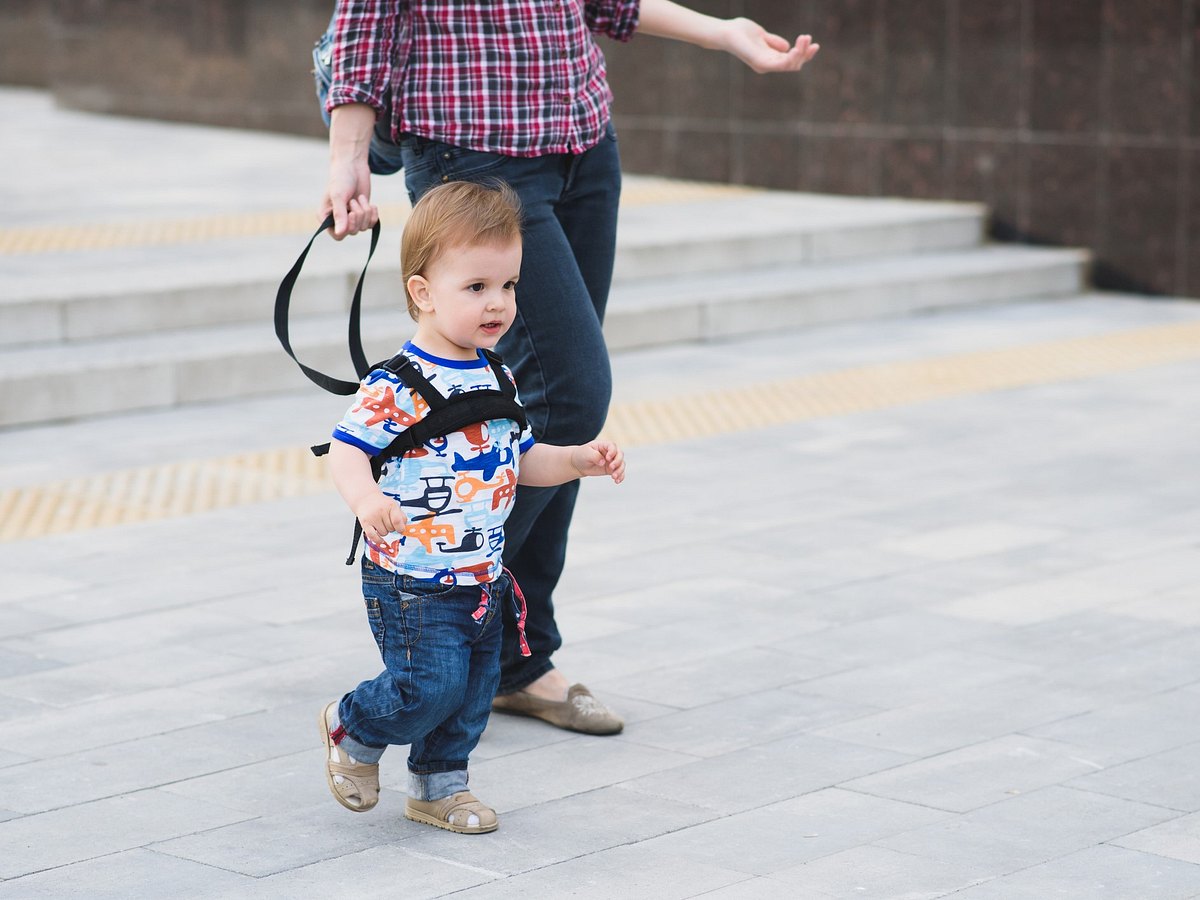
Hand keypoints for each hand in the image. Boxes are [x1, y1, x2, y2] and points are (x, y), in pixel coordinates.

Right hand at [319, 103, 379, 239]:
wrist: (353, 166)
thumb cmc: (341, 179)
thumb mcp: (338, 196)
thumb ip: (339, 215)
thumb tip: (340, 233)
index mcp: (326, 218)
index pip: (338, 236)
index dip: (347, 228)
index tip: (351, 213)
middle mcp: (337, 220)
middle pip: (353, 232)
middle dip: (358, 215)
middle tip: (354, 200)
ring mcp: (351, 218)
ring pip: (363, 227)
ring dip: (365, 212)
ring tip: (359, 198)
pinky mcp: (363, 215)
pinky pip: (372, 223)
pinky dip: (373, 213)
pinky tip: (370, 203)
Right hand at [354, 493, 406, 542]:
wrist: (366, 499)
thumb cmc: (382, 504)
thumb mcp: (394, 506)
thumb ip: (402, 517)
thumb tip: (403, 530)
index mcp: (391, 505)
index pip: (397, 521)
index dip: (401, 528)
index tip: (400, 530)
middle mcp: (381, 510)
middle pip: (391, 529)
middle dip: (391, 528)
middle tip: (387, 521)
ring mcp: (372, 517)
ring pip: (383, 533)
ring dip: (384, 532)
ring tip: (381, 524)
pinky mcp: (365, 523)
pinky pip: (373, 536)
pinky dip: (378, 540)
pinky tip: (380, 539)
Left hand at [572, 441, 625, 483]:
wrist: (578, 464)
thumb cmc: (581, 455)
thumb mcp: (586, 453)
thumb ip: (595, 456)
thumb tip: (603, 462)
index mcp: (604, 445)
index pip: (613, 446)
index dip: (612, 452)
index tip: (607, 458)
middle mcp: (610, 452)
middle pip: (620, 454)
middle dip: (618, 462)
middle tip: (611, 467)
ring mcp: (611, 461)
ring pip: (621, 464)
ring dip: (620, 471)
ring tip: (614, 477)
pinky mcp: (611, 470)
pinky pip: (619, 473)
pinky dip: (620, 477)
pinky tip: (617, 481)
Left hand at [720, 19, 818, 73]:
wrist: (725, 32)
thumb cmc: (741, 32)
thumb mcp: (762, 35)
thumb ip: (774, 42)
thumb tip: (787, 46)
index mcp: (769, 59)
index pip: (791, 60)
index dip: (804, 54)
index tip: (814, 44)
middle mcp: (767, 65)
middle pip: (793, 65)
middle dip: (804, 53)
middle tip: (808, 37)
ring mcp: (764, 65)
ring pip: (789, 65)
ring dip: (800, 54)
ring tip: (804, 39)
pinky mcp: (760, 62)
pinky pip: (779, 64)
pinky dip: (790, 58)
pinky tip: (795, 48)